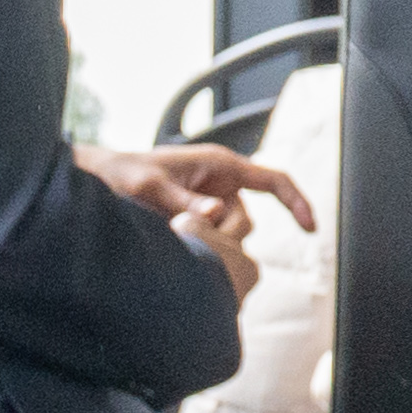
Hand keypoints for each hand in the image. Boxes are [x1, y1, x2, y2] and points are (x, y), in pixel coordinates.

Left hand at [82, 142, 310, 303]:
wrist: (101, 180)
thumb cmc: (123, 174)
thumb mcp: (148, 186)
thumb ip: (180, 201)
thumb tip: (214, 213)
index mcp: (220, 164)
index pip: (273, 180)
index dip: (296, 202)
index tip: (310, 228)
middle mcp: (221, 183)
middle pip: (245, 222)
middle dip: (223, 237)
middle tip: (183, 238)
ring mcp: (211, 202)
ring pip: (230, 236)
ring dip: (208, 244)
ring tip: (169, 236)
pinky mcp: (200, 219)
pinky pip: (215, 240)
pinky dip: (202, 248)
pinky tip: (178, 247)